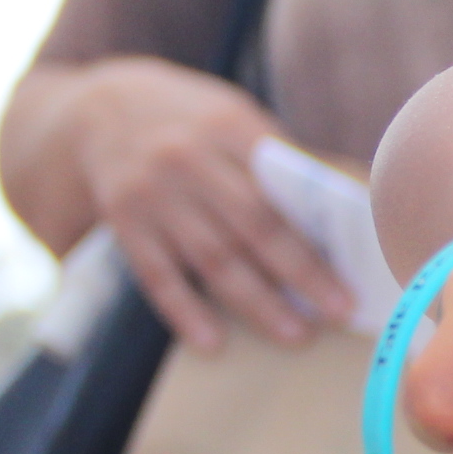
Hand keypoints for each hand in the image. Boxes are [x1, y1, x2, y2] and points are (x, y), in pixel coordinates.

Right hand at [68, 58, 352, 351]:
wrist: (98, 110)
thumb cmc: (193, 123)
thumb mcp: (235, 119)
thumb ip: (284, 160)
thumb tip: (354, 211)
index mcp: (228, 126)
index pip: (282, 187)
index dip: (319, 233)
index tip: (354, 271)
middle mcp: (187, 158)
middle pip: (253, 226)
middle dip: (301, 273)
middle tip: (339, 312)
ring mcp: (152, 193)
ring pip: (212, 257)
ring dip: (256, 302)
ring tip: (295, 334)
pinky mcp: (124, 222)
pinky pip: (157, 275)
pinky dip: (185, 312)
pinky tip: (213, 343)